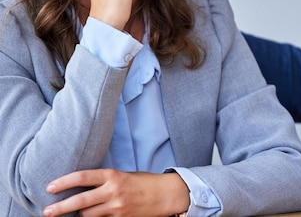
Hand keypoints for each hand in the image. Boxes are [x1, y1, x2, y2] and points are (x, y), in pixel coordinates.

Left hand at [43, 168, 188, 216]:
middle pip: (80, 201)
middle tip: (46, 211)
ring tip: (74, 213)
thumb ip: (105, 181)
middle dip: (60, 207)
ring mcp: (117, 207)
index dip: (64, 182)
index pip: (83, 177)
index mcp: (113, 175)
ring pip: (88, 215)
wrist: (166, 194)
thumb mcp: (124, 175)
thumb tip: (83, 187)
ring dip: (80, 215)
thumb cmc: (144, 182)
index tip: (49, 187)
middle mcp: (114, 191)